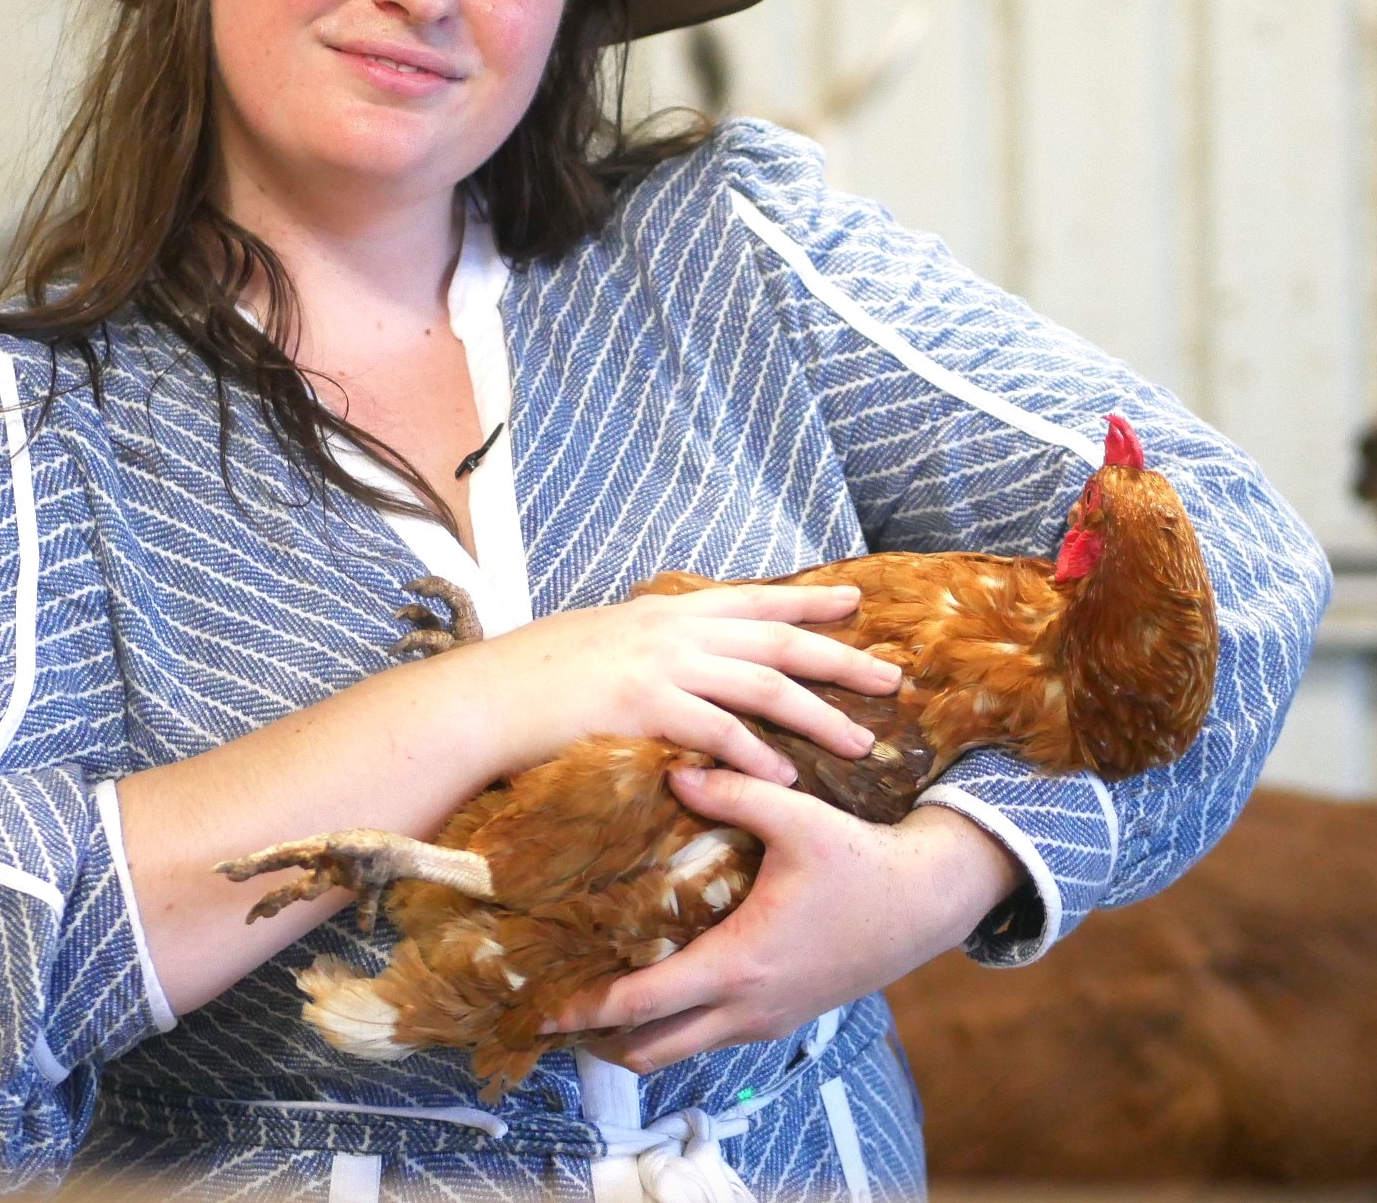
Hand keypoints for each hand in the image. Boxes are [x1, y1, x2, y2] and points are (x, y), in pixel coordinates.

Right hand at [446, 584, 900, 783]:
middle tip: (890, 679)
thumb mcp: (601, 640)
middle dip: (840, 660)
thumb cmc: (536, 678)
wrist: (486, 697)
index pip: (755, 599)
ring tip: (859, 743)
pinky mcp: (646, 707)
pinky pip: (717, 731)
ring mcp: (662, 666)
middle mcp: (674, 631)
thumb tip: (675, 653)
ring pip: (762, 687)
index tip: (857, 601)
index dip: (810, 599)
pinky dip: (756, 755)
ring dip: (816, 716)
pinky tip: (786, 777)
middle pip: (778, 642)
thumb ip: (648, 643)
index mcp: (667, 612)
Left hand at [546, 764, 1022, 1071]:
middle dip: (596, 1039)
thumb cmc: (862, 861)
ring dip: (634, 1034)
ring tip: (590, 998)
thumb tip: (670, 766)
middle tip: (548, 1010)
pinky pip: (711, 1033)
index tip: (538, 1007)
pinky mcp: (781, 1014)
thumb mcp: (798, 817)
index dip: (586, 1009)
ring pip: (680, 1048)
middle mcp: (747, 1006)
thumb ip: (732, 789)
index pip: (644, 1004)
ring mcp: (766, 1019)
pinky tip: (655, 981)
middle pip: (650, 1050)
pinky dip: (674, 1023)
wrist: (927, 902)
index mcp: (740, 963)